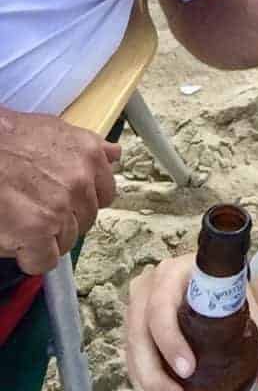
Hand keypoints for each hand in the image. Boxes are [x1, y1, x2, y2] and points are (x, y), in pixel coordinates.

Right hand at [0, 108, 120, 273]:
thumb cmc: (9, 139)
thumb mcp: (55, 130)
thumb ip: (87, 147)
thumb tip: (114, 155)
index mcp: (89, 154)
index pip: (105, 193)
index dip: (82, 201)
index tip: (66, 201)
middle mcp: (80, 181)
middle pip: (85, 220)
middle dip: (63, 220)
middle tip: (36, 209)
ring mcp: (60, 208)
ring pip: (65, 242)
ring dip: (45, 238)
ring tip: (21, 218)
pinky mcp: (37, 232)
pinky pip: (44, 261)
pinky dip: (30, 258)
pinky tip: (16, 238)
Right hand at [127, 256, 257, 390]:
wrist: (213, 285)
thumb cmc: (226, 291)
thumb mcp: (244, 304)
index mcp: (171, 275)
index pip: (161, 307)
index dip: (170, 340)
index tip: (189, 369)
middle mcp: (146, 293)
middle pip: (139, 337)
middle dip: (155, 376)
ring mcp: (135, 316)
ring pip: (131, 358)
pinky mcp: (133, 340)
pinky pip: (131, 371)